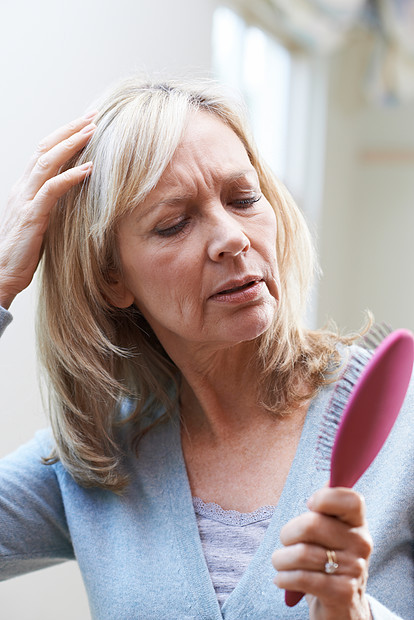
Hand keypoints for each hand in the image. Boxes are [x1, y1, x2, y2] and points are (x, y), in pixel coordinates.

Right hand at [0, 112, 96, 308]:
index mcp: (25, 188)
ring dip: (71, 144)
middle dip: (69, 130)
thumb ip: (53, 205)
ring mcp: (25, 201)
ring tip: (92, 131)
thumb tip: (76, 195)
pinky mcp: (31, 217)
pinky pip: (51, 190)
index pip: (44, 152)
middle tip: (92, 116)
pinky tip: (89, 169)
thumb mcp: (41, 221)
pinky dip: (70, 177)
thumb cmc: (23, 252)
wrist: (1, 274)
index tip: (86, 123)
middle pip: (45, 149)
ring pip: (47, 162)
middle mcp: (22, 188)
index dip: (64, 135)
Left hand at [272, 487, 372, 619]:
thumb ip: (329, 509)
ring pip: (302, 553)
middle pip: (312, 524)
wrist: (343, 610)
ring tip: (280, 563)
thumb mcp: (332, 534)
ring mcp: (354, 569)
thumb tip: (328, 481)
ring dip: (281, 559)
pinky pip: (302, 578)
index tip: (310, 505)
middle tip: (286, 542)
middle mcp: (361, 544)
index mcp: (357, 524)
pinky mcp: (343, 593)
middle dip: (288, 533)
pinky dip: (284, 578)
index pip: (351, 499)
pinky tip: (281, 580)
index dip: (325, 498)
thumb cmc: (329, 562)